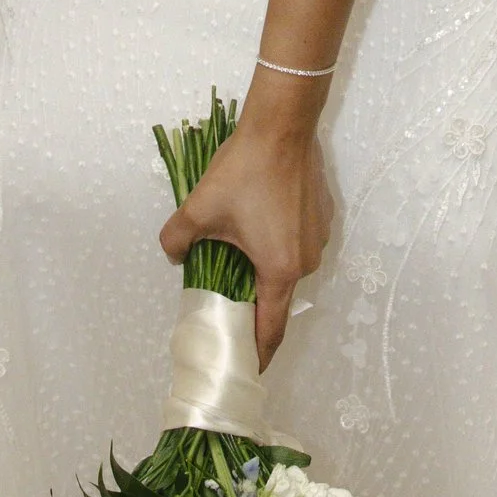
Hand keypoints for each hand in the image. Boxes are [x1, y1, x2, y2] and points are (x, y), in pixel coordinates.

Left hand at [160, 101, 331, 368]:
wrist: (282, 125)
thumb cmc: (243, 172)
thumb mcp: (199, 210)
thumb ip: (177, 241)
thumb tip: (173, 255)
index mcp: (280, 270)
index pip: (271, 329)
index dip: (258, 354)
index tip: (246, 370)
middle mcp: (307, 261)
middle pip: (279, 296)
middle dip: (254, 305)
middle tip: (227, 303)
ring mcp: (319, 237)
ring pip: (289, 266)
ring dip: (266, 268)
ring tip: (239, 255)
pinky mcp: (323, 214)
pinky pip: (298, 241)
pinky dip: (280, 242)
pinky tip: (260, 221)